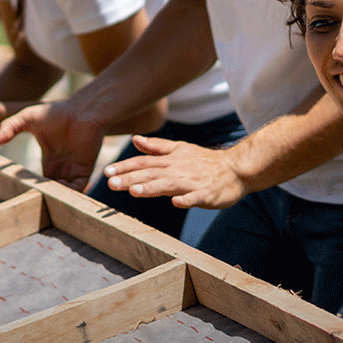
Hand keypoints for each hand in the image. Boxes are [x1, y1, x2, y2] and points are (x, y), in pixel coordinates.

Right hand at [0, 100, 104, 189]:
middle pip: (51, 189)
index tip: (18, 189)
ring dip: (56, 195)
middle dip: (42, 195)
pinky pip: (79, 187)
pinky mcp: (84, 168)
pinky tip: (59, 185)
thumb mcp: (27, 118)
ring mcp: (73, 168)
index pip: (38, 180)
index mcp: (49, 159)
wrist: (82, 110)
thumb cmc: (56, 112)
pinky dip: (70, 192)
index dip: (29, 186)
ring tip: (45, 192)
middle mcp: (61, 166)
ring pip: (64, 191)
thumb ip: (10, 126)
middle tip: (31, 196)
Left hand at [103, 135, 248, 208]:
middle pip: (151, 174)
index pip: (144, 163)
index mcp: (171, 160)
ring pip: (169, 185)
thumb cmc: (205, 162)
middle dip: (130, 178)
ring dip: (152, 188)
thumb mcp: (181, 149)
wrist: (236, 169)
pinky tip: (176, 203)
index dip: (125, 167)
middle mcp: (178, 170)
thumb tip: (135, 140)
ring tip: (134, 192)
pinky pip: (196, 197)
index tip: (107, 172)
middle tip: (111, 184)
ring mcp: (192, 182)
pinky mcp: (206, 193)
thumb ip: (157, 147)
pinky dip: (186, 199)